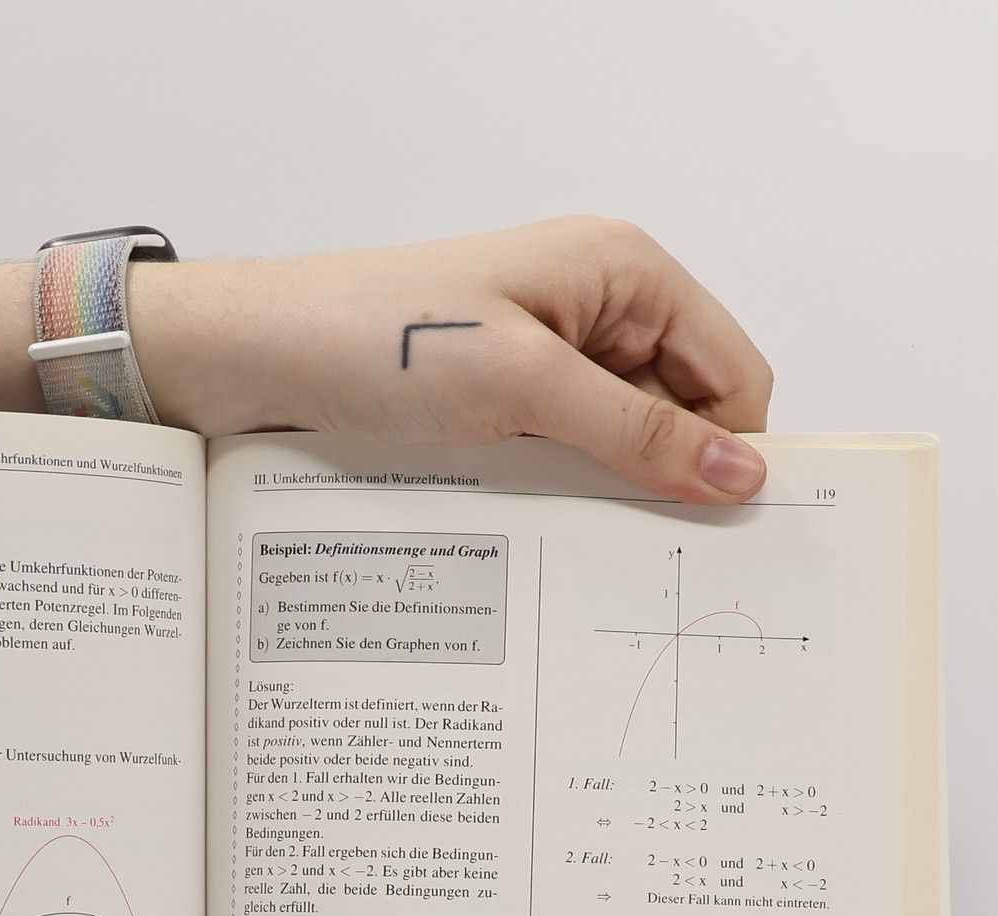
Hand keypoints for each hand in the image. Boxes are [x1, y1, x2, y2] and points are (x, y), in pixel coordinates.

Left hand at [135, 217, 773, 503]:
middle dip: (668, 482)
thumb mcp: (525, 386)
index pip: (731, 374)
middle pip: (680, 416)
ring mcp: (545, 359)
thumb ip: (638, 434)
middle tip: (647, 562)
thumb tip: (742, 475)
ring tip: (579, 543)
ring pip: (617, 448)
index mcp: (624, 272)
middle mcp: (595, 309)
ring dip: (607, 496)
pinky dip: (559, 495)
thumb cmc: (379, 339)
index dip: (732, 451)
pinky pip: (562, 459)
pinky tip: (538, 531)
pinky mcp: (500, 403)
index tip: (718, 533)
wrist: (255, 358)